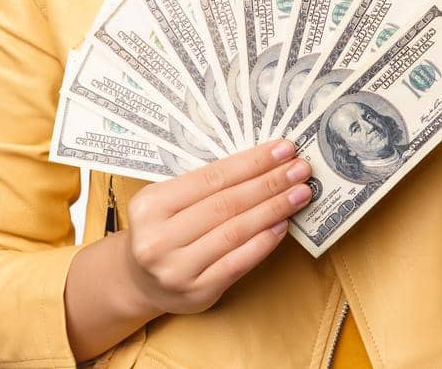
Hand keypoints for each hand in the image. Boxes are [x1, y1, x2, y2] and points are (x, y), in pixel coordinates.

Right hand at [119, 139, 311, 316]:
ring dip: (273, 210)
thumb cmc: (163, 230)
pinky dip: (263, 242)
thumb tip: (264, 163)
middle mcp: (158, 238)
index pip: (211, 177)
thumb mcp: (168, 201)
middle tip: (300, 169)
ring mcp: (177, 269)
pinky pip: (237, 263)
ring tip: (300, 194)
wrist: (140, 282)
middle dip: (270, 183)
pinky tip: (282, 226)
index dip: (252, 162)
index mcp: (150, 204)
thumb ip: (206, 185)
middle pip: (227, 203)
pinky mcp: (197, 293)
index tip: (283, 149)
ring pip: (235, 232)